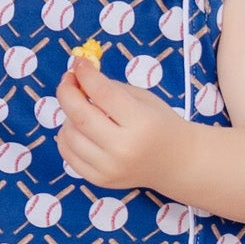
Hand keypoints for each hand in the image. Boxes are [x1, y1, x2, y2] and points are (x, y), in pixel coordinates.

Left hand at [55, 56, 188, 192]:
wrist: (177, 162)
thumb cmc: (160, 124)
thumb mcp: (143, 99)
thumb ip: (110, 88)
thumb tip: (77, 79)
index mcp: (141, 122)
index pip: (102, 93)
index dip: (85, 74)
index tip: (78, 63)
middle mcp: (123, 147)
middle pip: (80, 116)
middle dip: (67, 92)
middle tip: (68, 80)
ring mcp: (109, 167)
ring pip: (69, 135)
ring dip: (68, 115)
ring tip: (80, 108)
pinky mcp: (100, 180)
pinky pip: (68, 155)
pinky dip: (66, 137)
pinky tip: (77, 127)